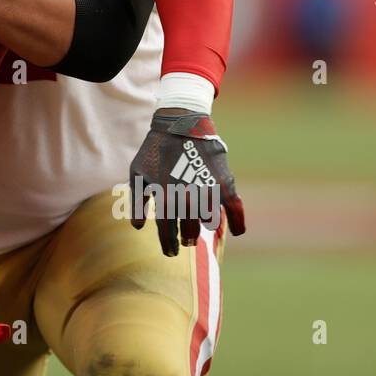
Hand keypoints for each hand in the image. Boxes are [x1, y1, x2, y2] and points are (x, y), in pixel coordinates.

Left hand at [129, 111, 246, 255]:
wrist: (181, 123)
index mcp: (166, 198)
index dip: (168, 245)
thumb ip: (137, 201)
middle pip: (190, 231)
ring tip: (201, 228)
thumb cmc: (155, 149)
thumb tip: (139, 227)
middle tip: (186, 242)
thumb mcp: (138, 173)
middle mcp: (188, 198)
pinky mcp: (225, 183)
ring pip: (209, 222)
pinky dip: (238, 222)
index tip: (170, 252)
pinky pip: (236, 208)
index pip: (168, 232)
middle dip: (187, 239)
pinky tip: (236, 231)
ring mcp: (208, 191)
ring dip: (205, 228)